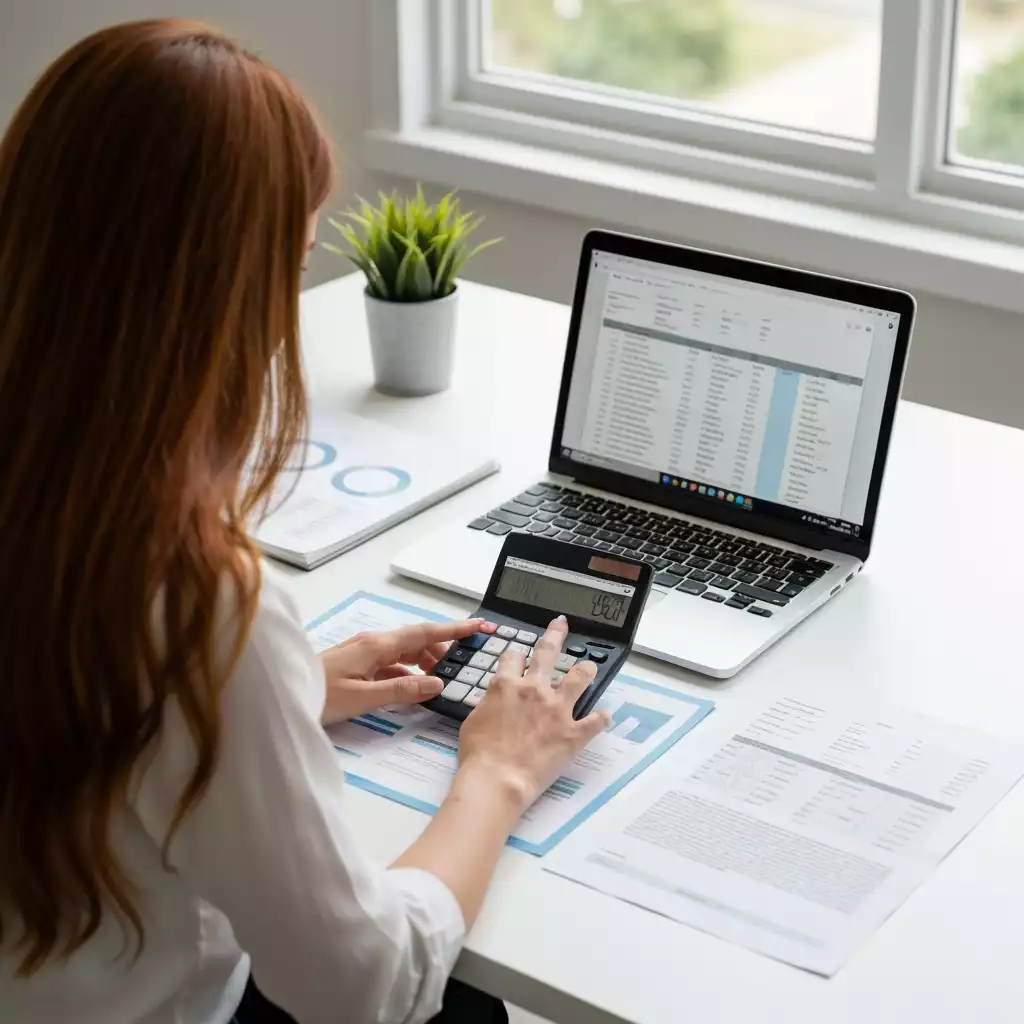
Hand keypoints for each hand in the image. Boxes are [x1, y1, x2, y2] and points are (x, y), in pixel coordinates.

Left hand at [319, 618, 495, 725]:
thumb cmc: (316, 695)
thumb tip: (436, 683)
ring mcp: (363, 653)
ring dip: (425, 662)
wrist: (278, 695)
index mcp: (376, 646)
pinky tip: (412, 687)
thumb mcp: (362, 698)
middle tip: (464, 663)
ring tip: (441, 678)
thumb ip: (400, 690)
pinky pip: (391, 664)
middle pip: (417, 640)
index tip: (479, 625)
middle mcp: (372, 643)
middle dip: (443, 648)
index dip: (454, 629)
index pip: (424, 633)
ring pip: (405, 652)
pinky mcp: (356, 664)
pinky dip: (407, 672)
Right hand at [456, 616, 609, 812]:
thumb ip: (488, 705)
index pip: (513, 657)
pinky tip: (605, 716)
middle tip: (560, 625)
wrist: (496, 780)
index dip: (516, 656)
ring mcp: (557, 709)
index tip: (518, 657)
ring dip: (586, 669)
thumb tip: (493, 702)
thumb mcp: (473, 721)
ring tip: (590, 666)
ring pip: (579, 677)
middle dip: (554, 635)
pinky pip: (595, 721)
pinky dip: (601, 718)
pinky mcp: (573, 733)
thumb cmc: (478, 754)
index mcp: (506, 685)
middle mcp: (534, 690)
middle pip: (547, 652)